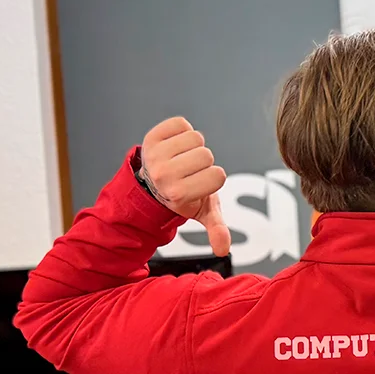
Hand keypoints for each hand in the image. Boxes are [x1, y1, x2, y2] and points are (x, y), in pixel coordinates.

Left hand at [138, 117, 230, 256]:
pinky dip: (183, 131)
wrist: (151, 182)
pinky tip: (176, 145)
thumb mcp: (201, 212)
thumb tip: (223, 249)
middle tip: (190, 171)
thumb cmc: (184, 194)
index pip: (218, 175)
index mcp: (178, 194)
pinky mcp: (151, 137)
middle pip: (207, 155)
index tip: (200, 184)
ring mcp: (155, 155)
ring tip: (183, 158)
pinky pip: (181, 124)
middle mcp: (164, 175)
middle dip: (204, 162)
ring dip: (194, 146)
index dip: (214, 178)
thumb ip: (215, 228)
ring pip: (195, 137)